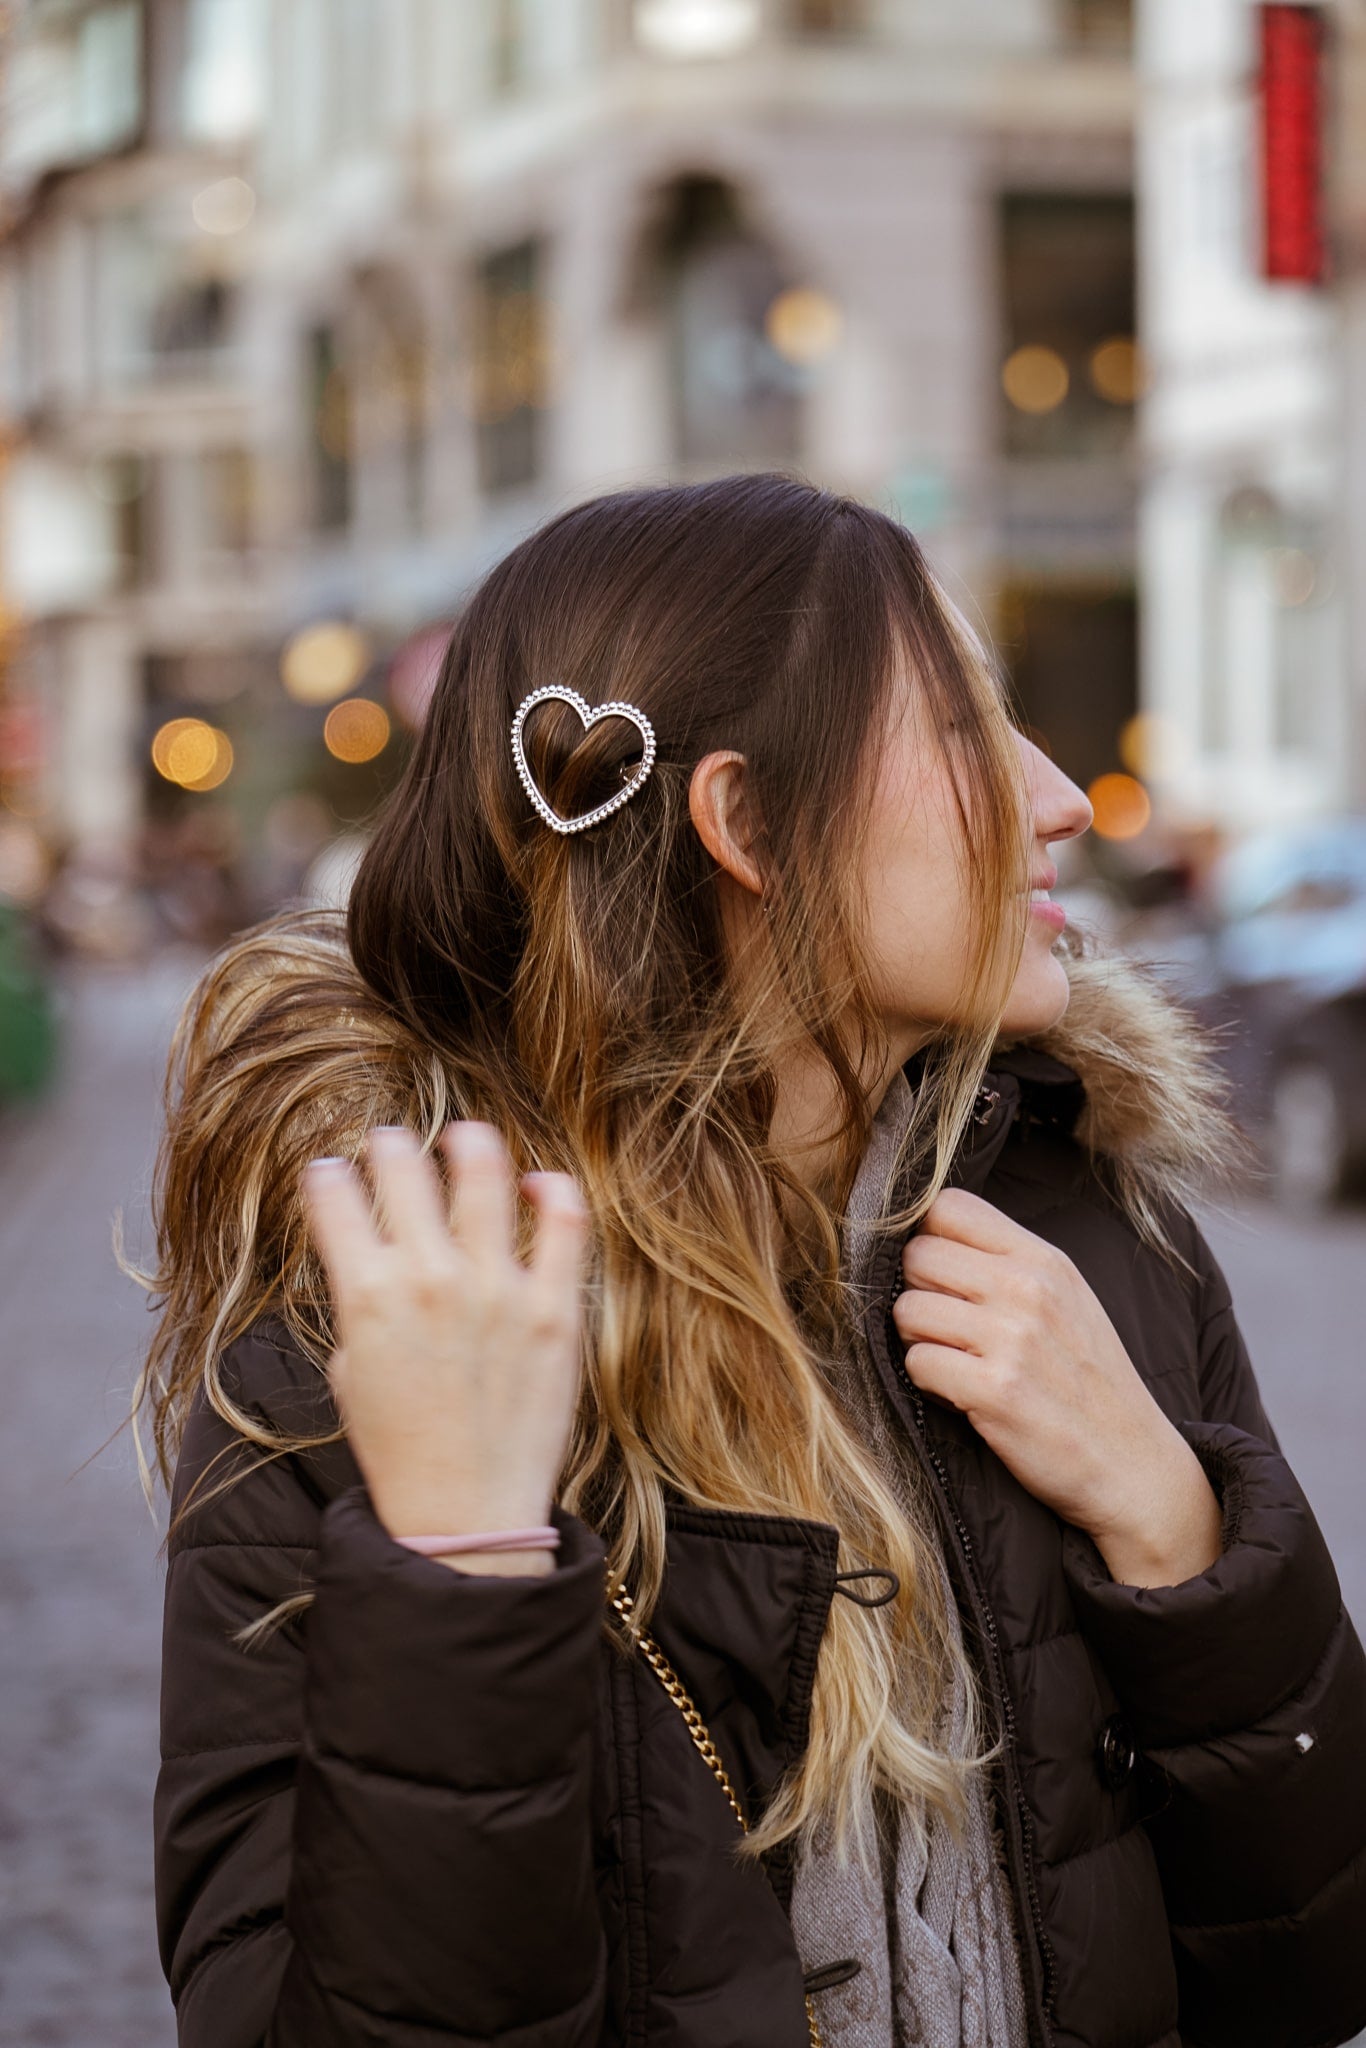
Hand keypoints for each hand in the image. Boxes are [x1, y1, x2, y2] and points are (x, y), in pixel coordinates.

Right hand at [302, 1122, 588, 1575]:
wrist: (465, 1513)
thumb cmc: (401, 1448)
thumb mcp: (352, 1371)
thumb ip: (361, 1304)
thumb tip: (372, 1257)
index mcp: (366, 1293)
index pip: (335, 1199)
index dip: (327, 1177)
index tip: (331, 1172)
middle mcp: (429, 1278)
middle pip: (403, 1170)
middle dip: (390, 1147)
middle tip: (391, 1143)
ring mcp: (497, 1288)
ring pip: (483, 1175)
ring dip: (468, 1144)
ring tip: (466, 1138)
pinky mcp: (555, 1308)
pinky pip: (564, 1223)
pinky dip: (552, 1190)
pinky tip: (538, 1182)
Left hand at [893, 1188, 1222, 1587]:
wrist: (1134, 1465)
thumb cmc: (1090, 1382)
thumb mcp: (1067, 1300)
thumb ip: (1008, 1264)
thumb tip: (927, 1239)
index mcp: (1044, 1260)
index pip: (948, 1206)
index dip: (929, 1238)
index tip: (942, 1275)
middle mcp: (1028, 1288)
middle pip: (916, 1255)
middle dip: (918, 1293)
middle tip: (946, 1329)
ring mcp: (1011, 1339)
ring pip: (907, 1310)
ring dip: (919, 1342)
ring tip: (955, 1363)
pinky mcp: (994, 1391)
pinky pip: (917, 1364)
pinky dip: (928, 1384)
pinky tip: (961, 1395)